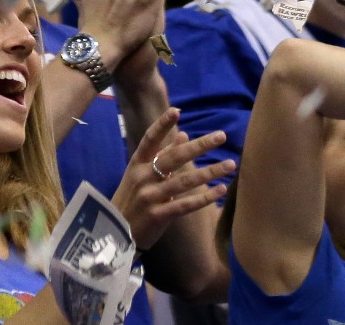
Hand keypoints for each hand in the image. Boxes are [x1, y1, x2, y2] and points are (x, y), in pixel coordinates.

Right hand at [111, 108, 235, 249]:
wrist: (114, 233)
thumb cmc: (130, 199)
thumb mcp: (140, 175)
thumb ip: (162, 155)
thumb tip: (184, 134)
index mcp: (137, 164)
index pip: (150, 140)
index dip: (162, 125)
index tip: (176, 111)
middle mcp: (143, 177)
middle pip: (174, 158)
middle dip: (199, 146)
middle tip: (221, 136)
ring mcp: (150, 196)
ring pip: (184, 181)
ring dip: (209, 172)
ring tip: (230, 165)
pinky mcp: (158, 215)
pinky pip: (185, 205)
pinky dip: (204, 198)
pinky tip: (220, 190)